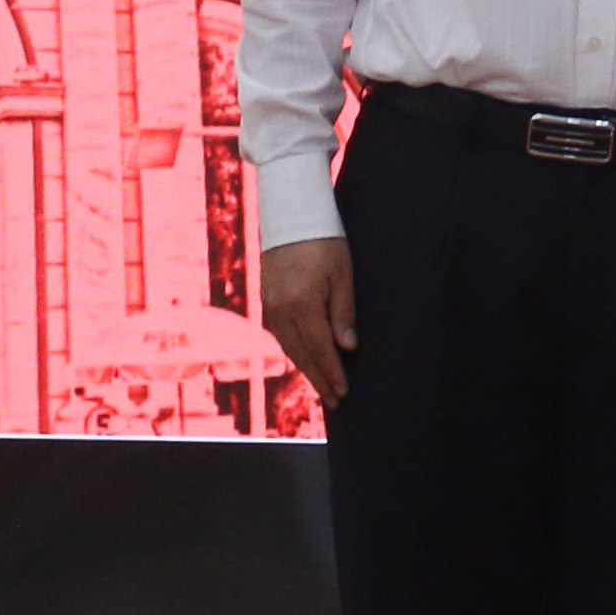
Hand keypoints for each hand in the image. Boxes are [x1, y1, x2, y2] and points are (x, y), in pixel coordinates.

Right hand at [261, 237, 356, 409]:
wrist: (291, 214)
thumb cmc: (324, 240)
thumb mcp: (343, 273)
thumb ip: (344, 312)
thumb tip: (347, 348)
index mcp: (302, 306)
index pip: (320, 350)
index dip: (332, 374)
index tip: (344, 393)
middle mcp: (281, 311)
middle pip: (302, 355)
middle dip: (320, 379)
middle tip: (336, 400)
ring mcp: (271, 306)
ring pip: (289, 347)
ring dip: (306, 368)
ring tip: (323, 385)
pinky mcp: (268, 299)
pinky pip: (281, 335)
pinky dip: (294, 351)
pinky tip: (305, 358)